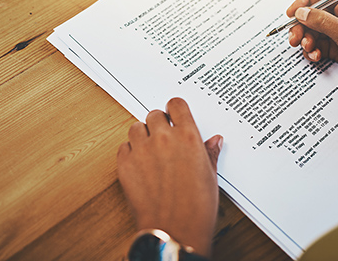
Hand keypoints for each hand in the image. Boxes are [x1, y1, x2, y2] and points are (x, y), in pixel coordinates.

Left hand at [117, 98, 222, 257]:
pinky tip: (139, 164)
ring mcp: (142, 150)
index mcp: (188, 137)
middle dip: (158, 124)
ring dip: (142, 135)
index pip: (176, 105)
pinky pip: (123, 147)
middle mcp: (163, 138)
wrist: (174, 230)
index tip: (174, 114)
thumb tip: (214, 142)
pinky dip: (129, 152)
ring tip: (150, 150)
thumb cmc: (196, 208)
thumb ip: (208, 153)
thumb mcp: (209, 177)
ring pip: (136, 127)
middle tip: (163, 137)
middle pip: (154, 115)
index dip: (174, 109)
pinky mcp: (125, 164)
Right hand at [287, 0, 337, 148]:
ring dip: (308, 41)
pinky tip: (317, 58)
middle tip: (294, 39)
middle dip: (303, 27)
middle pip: (315, 16)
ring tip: (309, 50)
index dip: (305, 3)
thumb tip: (301, 12)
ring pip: (315, 32)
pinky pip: (320, 46)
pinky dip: (314, 51)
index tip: (291, 14)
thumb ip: (322, 22)